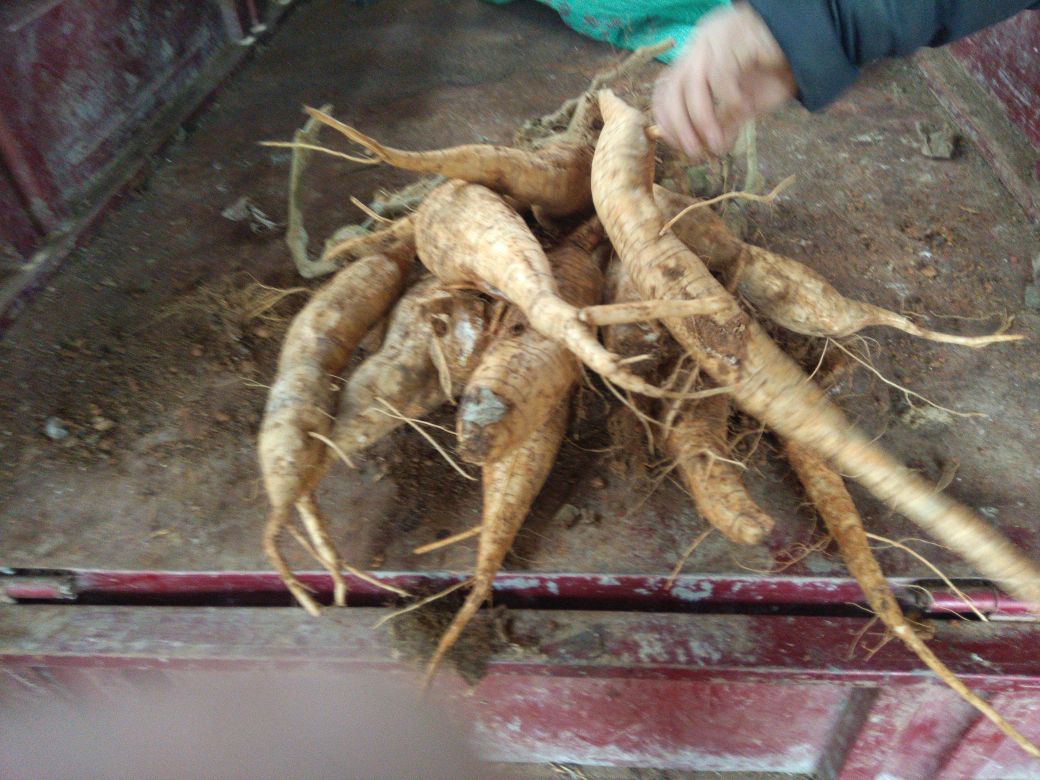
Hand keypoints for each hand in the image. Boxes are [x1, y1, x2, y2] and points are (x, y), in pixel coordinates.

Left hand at [653, 3, 796, 160]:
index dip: (667, 120)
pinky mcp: (735, 37)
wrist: (808, 45)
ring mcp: (715, 40)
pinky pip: (721, 72)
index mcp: (695, 61)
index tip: (680, 146)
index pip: (665, 91)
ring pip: (694, 84)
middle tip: (695, 153)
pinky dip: (727, 97)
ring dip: (702, 120)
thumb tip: (712, 148)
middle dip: (680, 127)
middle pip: (674, 89)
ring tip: (716, 143)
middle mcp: (700, 48)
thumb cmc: (774, 72)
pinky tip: (743, 108)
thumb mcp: (745, 103)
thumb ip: (726, 121)